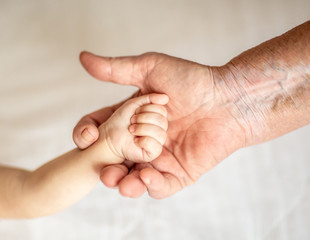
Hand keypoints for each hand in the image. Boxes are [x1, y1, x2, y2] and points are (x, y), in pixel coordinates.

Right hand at [74, 52, 246, 198]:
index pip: (100, 131)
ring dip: (122, 183)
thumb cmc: (191, 81)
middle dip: (102, 167)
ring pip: (132, 178)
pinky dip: (150, 185)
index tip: (88, 136)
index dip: (88, 135)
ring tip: (118, 181)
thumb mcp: (150, 69)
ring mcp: (158, 159)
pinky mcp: (178, 173)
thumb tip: (82, 57)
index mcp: (129, 119)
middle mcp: (140, 141)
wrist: (228, 98)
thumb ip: (116, 69)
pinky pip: (160, 186)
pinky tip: (146, 176)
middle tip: (102, 169)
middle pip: (113, 160)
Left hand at [96, 93, 168, 162]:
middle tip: (131, 122)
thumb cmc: (121, 121)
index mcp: (158, 118)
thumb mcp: (135, 104)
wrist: (109, 135)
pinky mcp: (153, 153)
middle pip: (162, 121)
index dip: (146, 109)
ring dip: (141, 129)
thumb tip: (165, 97)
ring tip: (131, 130)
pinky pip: (156, 146)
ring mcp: (158, 142)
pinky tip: (135, 141)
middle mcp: (160, 129)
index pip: (162, 110)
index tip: (135, 113)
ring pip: (160, 133)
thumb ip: (150, 98)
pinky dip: (143, 141)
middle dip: (143, 118)